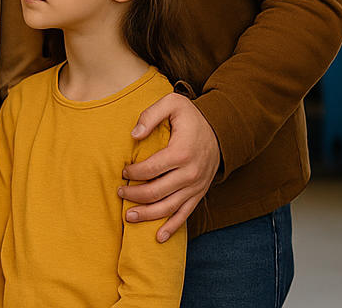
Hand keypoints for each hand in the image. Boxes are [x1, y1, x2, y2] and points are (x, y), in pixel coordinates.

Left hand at [119, 93, 220, 241]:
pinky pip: (185, 214)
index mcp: (182, 152)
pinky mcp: (199, 194)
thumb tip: (133, 135)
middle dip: (134, 195)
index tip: (122, 171)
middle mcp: (191, 173)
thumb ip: (150, 115)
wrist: (222, 132)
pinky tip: (159, 237)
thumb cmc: (192, 117)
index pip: (151, 169)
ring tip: (128, 217)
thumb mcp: (172, 104)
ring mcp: (196, 186)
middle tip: (119, 191)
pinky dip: (172, 227)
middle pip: (157, 191)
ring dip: (147, 215)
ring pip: (169, 207)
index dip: (133, 173)